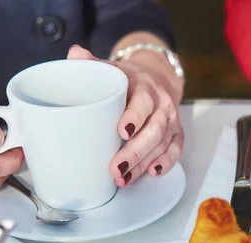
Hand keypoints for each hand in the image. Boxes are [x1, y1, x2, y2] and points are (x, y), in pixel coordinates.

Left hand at [67, 45, 183, 186]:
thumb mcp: (112, 67)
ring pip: (162, 144)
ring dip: (144, 163)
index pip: (143, 102)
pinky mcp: (177, 132)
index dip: (135, 117)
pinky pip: (175, 149)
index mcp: (145, 85)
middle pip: (154, 130)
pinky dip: (166, 162)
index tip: (122, 132)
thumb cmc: (128, 78)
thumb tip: (74, 54)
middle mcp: (162, 103)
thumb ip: (92, 63)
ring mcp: (171, 119)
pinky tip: (152, 172)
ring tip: (123, 178)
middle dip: (135, 152)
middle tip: (116, 168)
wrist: (157, 76)